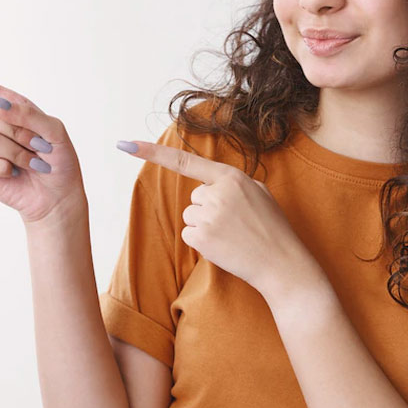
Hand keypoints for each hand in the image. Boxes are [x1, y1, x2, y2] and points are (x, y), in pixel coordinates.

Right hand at [0, 53, 86, 224]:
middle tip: (35, 145)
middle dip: (16, 131)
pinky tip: (16, 173)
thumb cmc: (59, 160)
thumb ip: (28, 114)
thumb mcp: (55, 131)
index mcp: (10, 104)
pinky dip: (5, 167)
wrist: (57, 196)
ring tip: (30, 162)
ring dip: (16, 152)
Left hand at [120, 137, 313, 298]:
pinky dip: (202, 243)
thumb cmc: (272, 228)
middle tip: (236, 223)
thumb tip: (207, 184)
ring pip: (190, 217)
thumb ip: (231, 183)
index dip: (152, 152)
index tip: (125, 144)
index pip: (185, 162)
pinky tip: (225, 247)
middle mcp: (216, 193)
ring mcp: (208, 217)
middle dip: (209, 209)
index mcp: (231, 177)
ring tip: (233, 235)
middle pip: (194, 198)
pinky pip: (189, 235)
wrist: (282, 263)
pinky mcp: (201, 239)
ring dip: (205, 226)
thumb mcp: (259, 193)